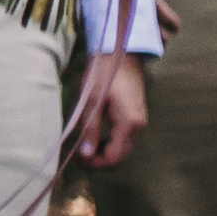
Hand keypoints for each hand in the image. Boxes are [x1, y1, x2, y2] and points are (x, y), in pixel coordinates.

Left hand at [68, 50, 149, 167]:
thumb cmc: (104, 73)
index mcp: (129, 124)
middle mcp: (138, 126)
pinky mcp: (135, 116)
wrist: (121, 53)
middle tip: (77, 153)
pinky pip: (123, 138)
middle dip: (99, 159)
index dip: (95, 162)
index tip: (77, 159)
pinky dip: (109, 141)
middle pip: (120, 156)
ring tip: (83, 143)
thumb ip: (89, 129)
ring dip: (103, 150)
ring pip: (122, 148)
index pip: (113, 157)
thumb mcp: (91, 101)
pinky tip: (94, 134)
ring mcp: (139, 122)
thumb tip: (85, 155)